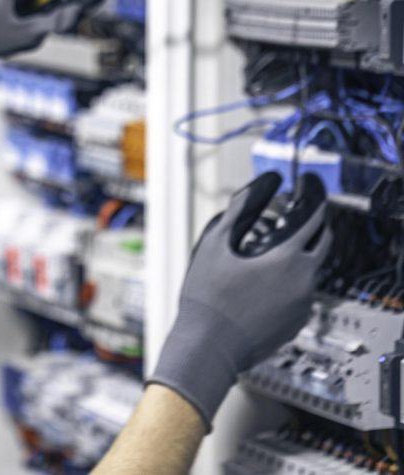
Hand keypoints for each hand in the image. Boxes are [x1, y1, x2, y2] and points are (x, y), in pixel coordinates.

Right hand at [148, 171, 331, 429]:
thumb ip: (242, 207)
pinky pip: (300, 292)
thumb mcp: (215, 243)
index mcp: (289, 258)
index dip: (313, 193)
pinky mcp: (297, 322)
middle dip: (313, 221)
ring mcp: (305, 305)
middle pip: (323, 240)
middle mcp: (306, 281)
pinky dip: (289, 278)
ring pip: (310, 267)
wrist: (209, 349)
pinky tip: (261, 280)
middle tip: (295, 209)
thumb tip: (266, 181)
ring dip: (296, 251)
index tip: (305, 181)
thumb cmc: (207, 297)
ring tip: (267, 246)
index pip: (316, 215)